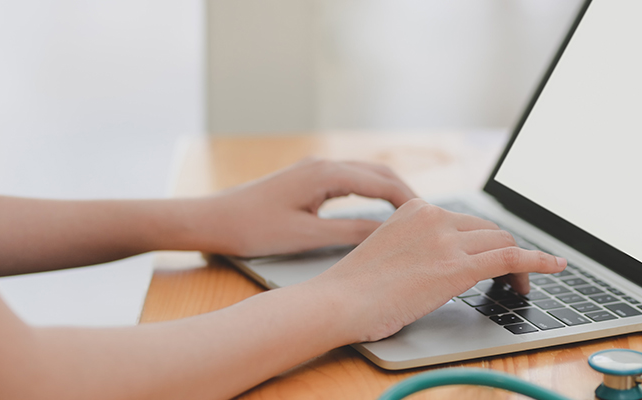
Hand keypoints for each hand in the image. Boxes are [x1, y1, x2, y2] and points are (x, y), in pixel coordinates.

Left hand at [182, 159, 417, 257]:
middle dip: (406, 193)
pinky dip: (371, 192)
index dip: (410, 202)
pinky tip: (377, 209)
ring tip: (411, 215)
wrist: (211, 219)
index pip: (382, 183)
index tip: (430, 220)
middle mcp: (323, 165)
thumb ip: (349, 233)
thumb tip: (387, 235)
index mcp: (325, 174)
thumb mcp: (306, 236)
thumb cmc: (252, 228)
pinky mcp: (307, 179)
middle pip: (379, 173)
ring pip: (365, 174)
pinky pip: (350, 180)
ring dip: (390, 191)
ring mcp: (315, 169)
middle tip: (428, 218)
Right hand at [307, 199, 567, 341]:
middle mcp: (434, 217)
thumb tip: (440, 264)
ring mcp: (446, 240)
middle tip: (512, 277)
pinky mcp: (456, 267)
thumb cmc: (354, 290)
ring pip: (503, 243)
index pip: (468, 221)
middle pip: (489, 230)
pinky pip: (511, 258)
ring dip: (521, 264)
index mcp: (416, 209)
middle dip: (505, 252)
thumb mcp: (388, 252)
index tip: (496, 257)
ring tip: (523, 285)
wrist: (337, 303)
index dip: (487, 242)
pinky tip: (555, 267)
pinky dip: (538, 261)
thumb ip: (416, 248)